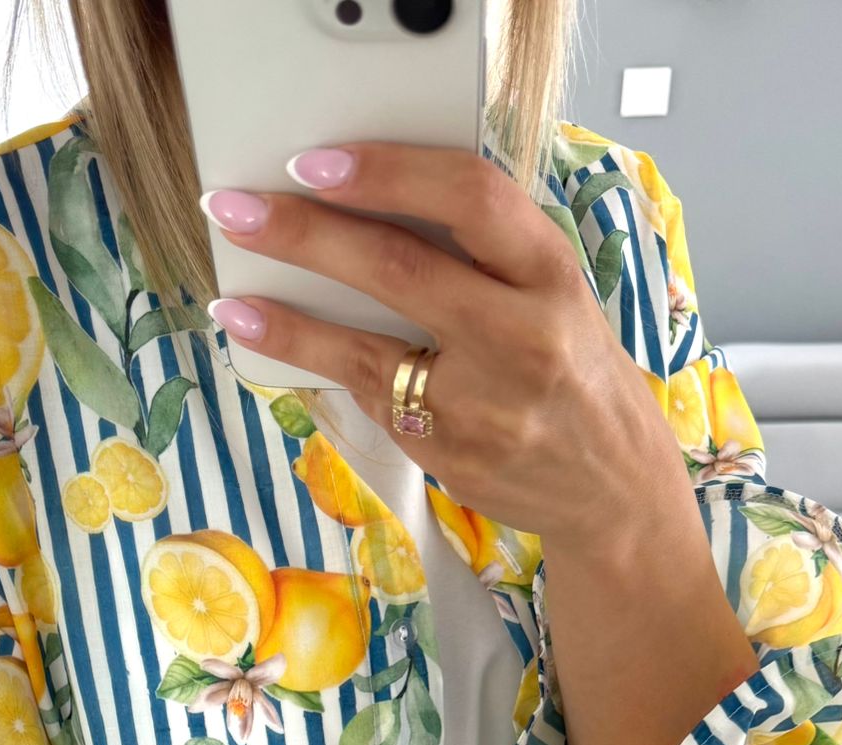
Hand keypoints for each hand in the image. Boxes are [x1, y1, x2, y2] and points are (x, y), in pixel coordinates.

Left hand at [200, 141, 685, 551]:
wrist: (610, 485)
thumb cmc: (571, 370)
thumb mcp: (554, 293)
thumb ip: (484, 252)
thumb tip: (369, 206)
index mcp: (551, 274)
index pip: (467, 198)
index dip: (386, 173)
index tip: (315, 162)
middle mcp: (522, 336)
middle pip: (399, 269)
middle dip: (305, 235)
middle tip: (237, 210)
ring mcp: (482, 405)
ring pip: (365, 351)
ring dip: (287, 321)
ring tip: (231, 298)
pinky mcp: (449, 455)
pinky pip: (371, 398)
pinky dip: (316, 367)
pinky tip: (273, 343)